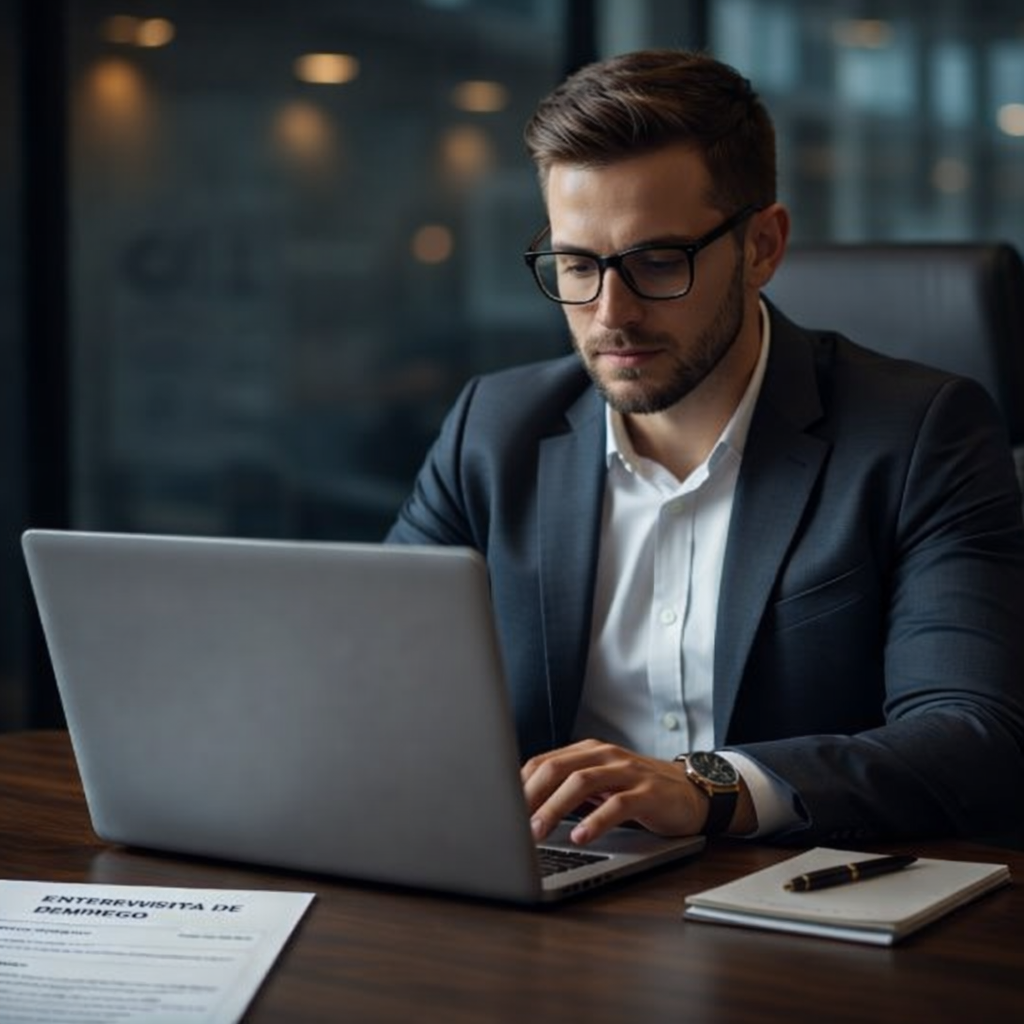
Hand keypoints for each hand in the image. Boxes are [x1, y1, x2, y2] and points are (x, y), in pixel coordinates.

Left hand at [522, 738, 715, 844]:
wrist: (693, 793)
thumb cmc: (638, 792)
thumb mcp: (600, 787)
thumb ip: (569, 790)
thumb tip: (523, 811)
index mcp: (587, 752)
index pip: (543, 762)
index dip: (519, 786)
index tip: (499, 810)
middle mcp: (604, 755)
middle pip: (557, 769)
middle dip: (530, 797)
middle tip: (512, 824)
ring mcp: (627, 772)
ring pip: (582, 782)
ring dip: (555, 808)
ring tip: (538, 832)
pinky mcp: (648, 792)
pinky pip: (617, 804)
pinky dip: (595, 821)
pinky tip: (580, 837)